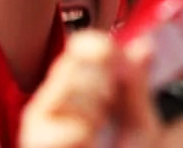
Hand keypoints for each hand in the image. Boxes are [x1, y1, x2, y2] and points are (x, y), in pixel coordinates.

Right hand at [19, 32, 158, 147]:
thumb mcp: (137, 128)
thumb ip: (137, 89)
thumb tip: (145, 44)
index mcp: (73, 91)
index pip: (79, 49)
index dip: (100, 50)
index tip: (116, 68)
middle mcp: (49, 106)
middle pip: (70, 67)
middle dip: (99, 83)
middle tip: (105, 109)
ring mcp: (38, 129)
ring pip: (64, 95)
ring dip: (90, 110)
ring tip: (94, 130)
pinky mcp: (36, 145)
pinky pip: (64, 130)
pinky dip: (80, 133)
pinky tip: (85, 142)